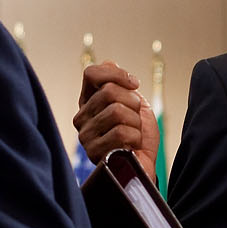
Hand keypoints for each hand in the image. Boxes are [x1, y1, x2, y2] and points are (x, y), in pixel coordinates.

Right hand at [74, 61, 158, 182]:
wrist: (145, 165)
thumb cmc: (139, 136)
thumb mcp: (133, 103)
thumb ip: (118, 83)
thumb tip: (108, 62)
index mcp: (88, 102)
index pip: (92, 74)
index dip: (117, 74)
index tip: (135, 85)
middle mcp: (82, 117)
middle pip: (109, 92)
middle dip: (133, 104)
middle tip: (135, 119)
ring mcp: (85, 135)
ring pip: (116, 111)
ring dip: (135, 124)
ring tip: (133, 135)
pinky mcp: (93, 152)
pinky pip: (121, 132)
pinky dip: (136, 138)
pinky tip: (131, 147)